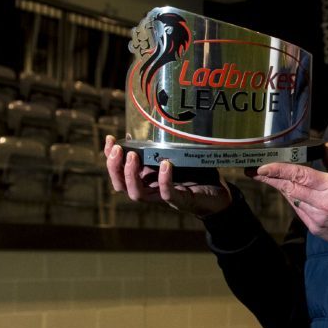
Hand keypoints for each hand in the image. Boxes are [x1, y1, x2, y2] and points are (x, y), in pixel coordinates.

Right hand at [104, 135, 232, 217]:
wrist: (219, 194)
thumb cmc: (196, 173)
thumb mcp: (175, 155)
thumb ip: (158, 147)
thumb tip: (142, 127)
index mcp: (146, 178)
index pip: (119, 171)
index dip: (110, 158)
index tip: (109, 139)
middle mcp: (150, 189)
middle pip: (121, 185)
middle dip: (114, 167)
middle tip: (117, 150)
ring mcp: (163, 197)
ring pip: (137, 194)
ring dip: (131, 176)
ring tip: (132, 157)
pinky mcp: (180, 201)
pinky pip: (167, 194)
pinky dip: (164, 180)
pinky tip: (164, 165)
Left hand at [251, 144, 327, 245]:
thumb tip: (323, 145)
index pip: (300, 175)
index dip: (279, 170)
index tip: (262, 167)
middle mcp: (322, 203)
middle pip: (290, 188)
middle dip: (270, 178)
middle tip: (253, 171)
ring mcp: (317, 217)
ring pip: (292, 199)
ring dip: (281, 188)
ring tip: (268, 178)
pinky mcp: (314, 228)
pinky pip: (298, 211)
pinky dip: (292, 200)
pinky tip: (288, 192)